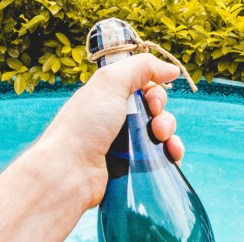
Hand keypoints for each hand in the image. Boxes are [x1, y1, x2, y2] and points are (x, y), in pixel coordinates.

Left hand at [39, 53, 184, 207]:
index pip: (144, 90)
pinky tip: (173, 156)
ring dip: (170, 135)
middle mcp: (117, 122)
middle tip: (156, 125)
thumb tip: (171, 69)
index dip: (155, 92)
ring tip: (163, 141)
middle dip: (163, 115)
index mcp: (110, 99)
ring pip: (160, 136)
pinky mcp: (131, 169)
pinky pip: (160, 159)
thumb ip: (140, 68)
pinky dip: (171, 155)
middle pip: (154, 113)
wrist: (70, 171)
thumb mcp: (109, 83)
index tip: (152, 101)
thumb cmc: (85, 126)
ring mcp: (125, 147)